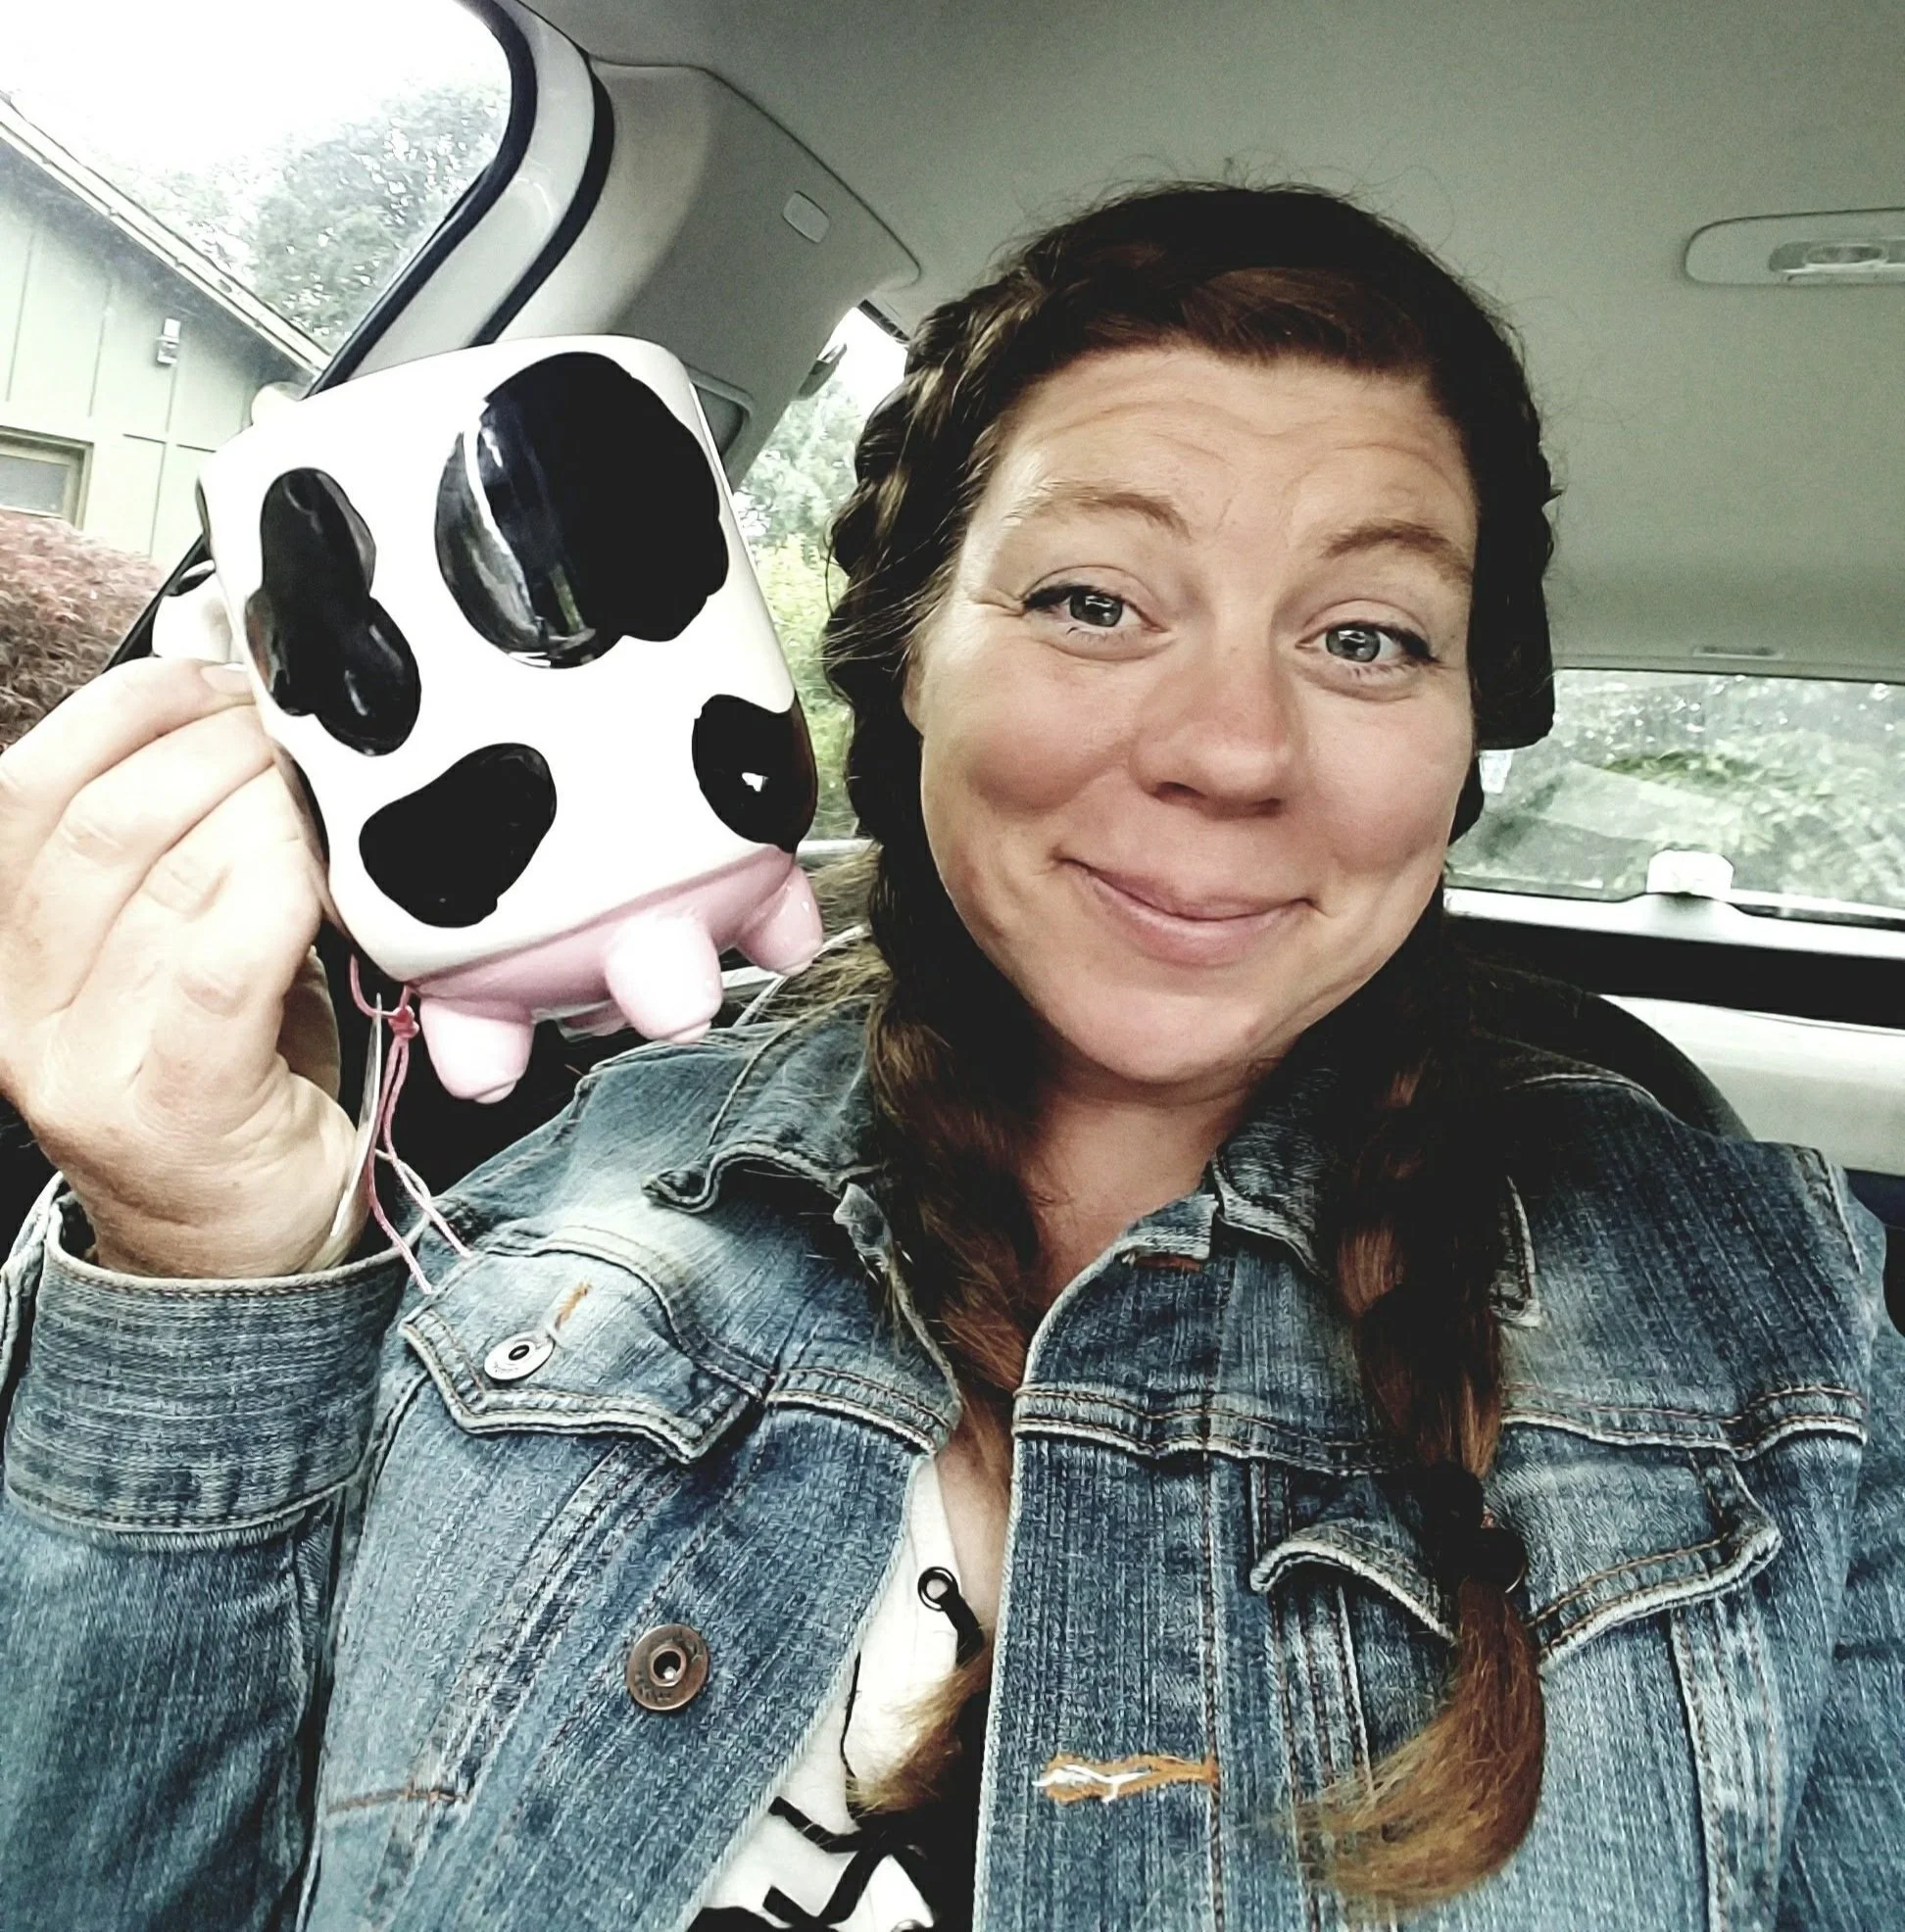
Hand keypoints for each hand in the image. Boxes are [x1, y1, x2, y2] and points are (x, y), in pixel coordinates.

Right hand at [0, 658, 357, 1277]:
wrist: (239, 1251)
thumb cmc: (228, 1082)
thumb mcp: (179, 954)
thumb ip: (185, 857)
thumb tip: (248, 726)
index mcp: (7, 952)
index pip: (25, 790)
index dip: (127, 710)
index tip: (219, 681)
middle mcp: (21, 1007)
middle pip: (99, 819)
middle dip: (215, 748)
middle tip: (301, 738)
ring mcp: (84, 1062)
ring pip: (160, 873)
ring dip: (265, 807)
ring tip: (332, 797)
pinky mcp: (170, 1104)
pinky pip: (219, 960)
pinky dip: (281, 891)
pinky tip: (332, 876)